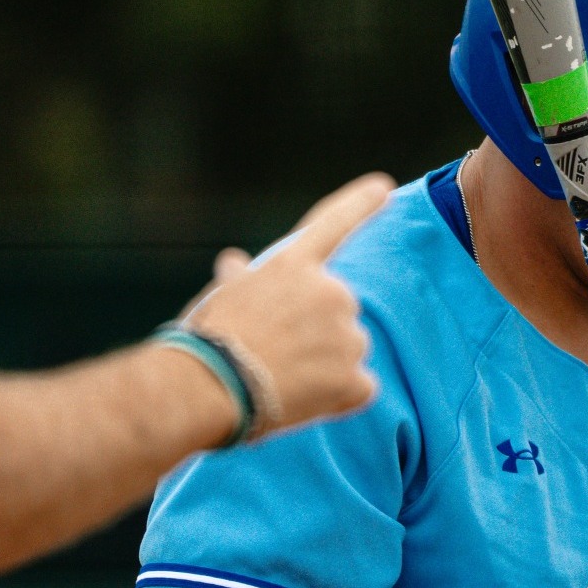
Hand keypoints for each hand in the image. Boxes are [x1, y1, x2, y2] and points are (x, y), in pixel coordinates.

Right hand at [183, 173, 393, 434]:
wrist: (207, 387)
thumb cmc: (205, 341)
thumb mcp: (219, 297)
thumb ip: (239, 279)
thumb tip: (233, 261)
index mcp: (294, 265)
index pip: (334, 223)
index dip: (361, 203)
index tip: (383, 187)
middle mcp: (331, 292)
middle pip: (340, 310)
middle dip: (318, 330)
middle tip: (277, 353)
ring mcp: (347, 334)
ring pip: (349, 349)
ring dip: (326, 364)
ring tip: (283, 379)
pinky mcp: (354, 376)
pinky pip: (359, 387)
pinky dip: (339, 396)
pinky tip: (305, 400)